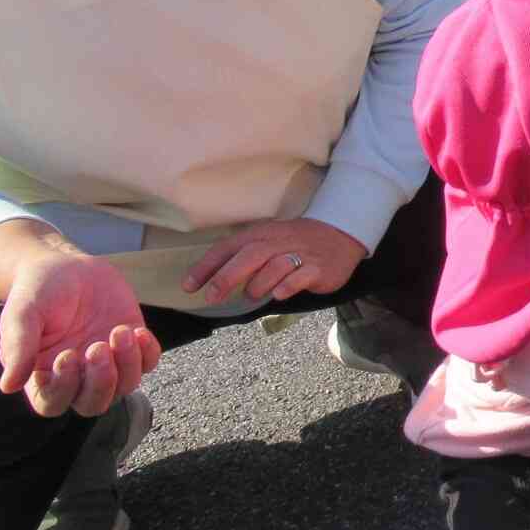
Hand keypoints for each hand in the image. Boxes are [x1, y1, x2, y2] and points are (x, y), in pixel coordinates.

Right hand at [0, 247, 161, 417]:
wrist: (66, 266)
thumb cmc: (38, 292)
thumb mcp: (23, 314)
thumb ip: (18, 347)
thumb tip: (7, 387)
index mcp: (42, 375)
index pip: (52, 403)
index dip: (63, 388)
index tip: (66, 355)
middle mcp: (76, 376)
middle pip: (92, 404)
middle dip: (100, 382)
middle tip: (96, 347)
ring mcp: (107, 363)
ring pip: (125, 387)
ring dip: (126, 364)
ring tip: (119, 330)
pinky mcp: (131, 346)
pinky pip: (148, 363)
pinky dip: (147, 353)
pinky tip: (137, 331)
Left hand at [183, 218, 366, 305]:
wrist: (340, 233)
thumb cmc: (297, 242)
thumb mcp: (269, 242)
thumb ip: (244, 258)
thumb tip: (214, 281)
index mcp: (261, 234)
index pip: (228, 248)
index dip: (206, 266)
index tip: (188, 286)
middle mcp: (278, 242)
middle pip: (249, 256)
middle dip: (227, 277)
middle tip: (211, 296)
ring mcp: (300, 254)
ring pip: (274, 267)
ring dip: (259, 284)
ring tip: (252, 296)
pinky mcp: (319, 268)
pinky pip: (300, 276)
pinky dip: (288, 286)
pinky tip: (280, 294)